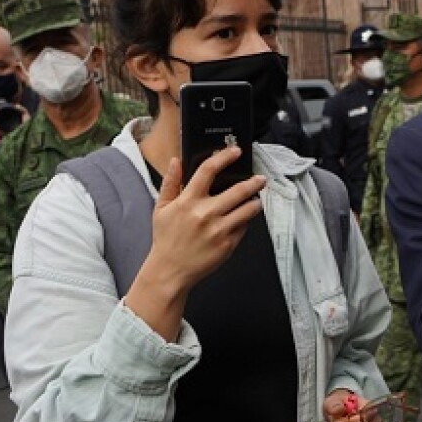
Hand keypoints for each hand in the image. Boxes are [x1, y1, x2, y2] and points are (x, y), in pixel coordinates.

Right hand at [147, 148, 265, 292]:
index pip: (208, 170)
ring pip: (248, 209)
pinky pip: (244, 227)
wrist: (170, 269)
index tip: (236, 151)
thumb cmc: (166, 238)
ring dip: (255, 202)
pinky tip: (241, 219)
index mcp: (188, 201)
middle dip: (254, 182)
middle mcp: (206, 213)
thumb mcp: (161, 208)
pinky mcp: (228, 244)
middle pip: (238, 190)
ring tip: (255, 199)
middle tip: (260, 179)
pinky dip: (245, 221)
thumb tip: (176, 161)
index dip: (224, 157)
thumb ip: (170, 183)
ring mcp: (219, 229)